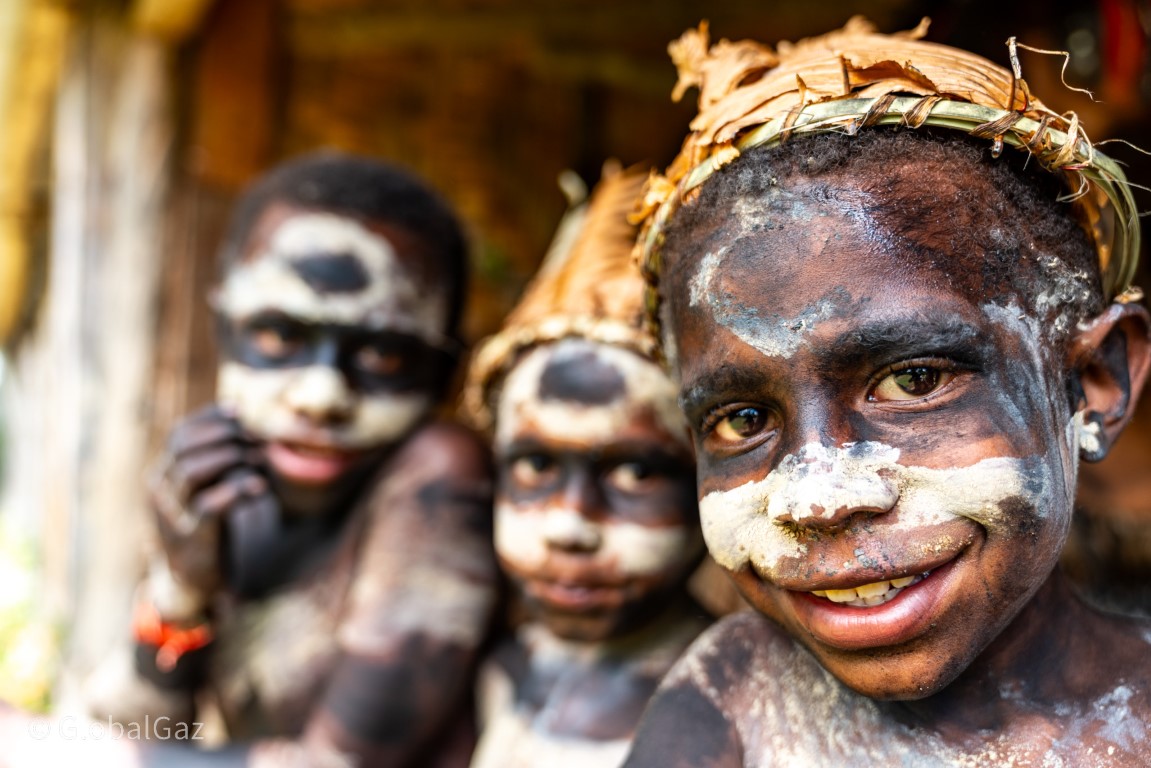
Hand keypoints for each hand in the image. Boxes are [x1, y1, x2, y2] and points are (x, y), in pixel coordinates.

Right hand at [149, 405, 268, 599]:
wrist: (192, 581)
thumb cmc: (205, 528)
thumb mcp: (209, 490)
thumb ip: (220, 463)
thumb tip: (246, 426)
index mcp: (162, 475)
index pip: (178, 434)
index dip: (208, 418)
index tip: (239, 411)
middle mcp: (159, 491)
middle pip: (185, 447)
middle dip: (225, 435)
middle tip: (257, 438)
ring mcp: (170, 515)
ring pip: (192, 471)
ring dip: (231, 458)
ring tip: (260, 459)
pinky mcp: (189, 539)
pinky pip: (208, 506)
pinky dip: (237, 490)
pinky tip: (260, 486)